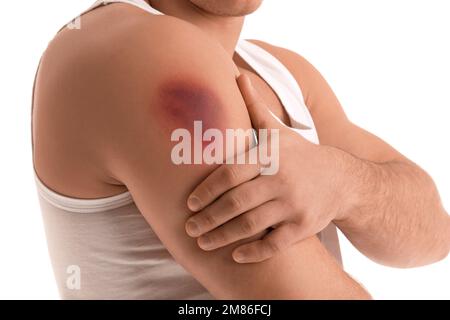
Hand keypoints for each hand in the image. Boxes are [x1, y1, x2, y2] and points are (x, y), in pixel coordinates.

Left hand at [185, 74, 348, 262]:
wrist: (343, 179)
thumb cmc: (300, 154)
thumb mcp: (278, 131)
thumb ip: (255, 107)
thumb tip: (237, 75)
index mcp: (270, 155)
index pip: (230, 174)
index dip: (206, 190)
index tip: (189, 203)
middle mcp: (282, 179)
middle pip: (236, 203)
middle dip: (208, 219)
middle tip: (189, 228)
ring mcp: (294, 205)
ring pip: (251, 225)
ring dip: (223, 237)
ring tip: (202, 243)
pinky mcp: (305, 226)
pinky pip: (275, 244)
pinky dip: (254, 252)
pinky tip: (236, 255)